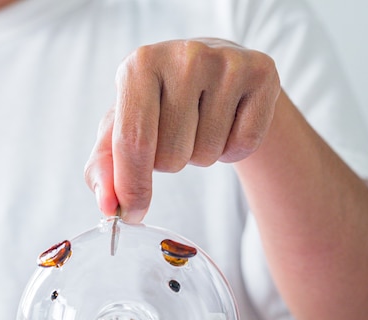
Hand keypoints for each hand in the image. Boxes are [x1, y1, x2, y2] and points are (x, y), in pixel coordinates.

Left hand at [84, 38, 280, 222]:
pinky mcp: (262, 73)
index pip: (133, 141)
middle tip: (175, 132)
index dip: (132, 187)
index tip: (130, 214)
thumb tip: (107, 206)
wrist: (214, 71)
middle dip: (170, 162)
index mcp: (139, 64)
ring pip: (207, 154)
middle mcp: (184, 56)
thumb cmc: (160, 104)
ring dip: (200, 155)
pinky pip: (243, 145)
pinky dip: (233, 150)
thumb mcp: (122, 128)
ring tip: (201, 124)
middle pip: (172, 156)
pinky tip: (228, 122)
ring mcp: (227, 62)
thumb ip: (104, 167)